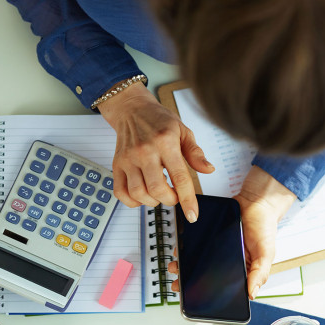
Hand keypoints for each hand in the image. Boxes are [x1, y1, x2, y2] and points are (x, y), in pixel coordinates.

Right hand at [98, 83, 213, 220]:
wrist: (132, 109)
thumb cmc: (160, 121)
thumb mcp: (184, 132)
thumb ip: (195, 153)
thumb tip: (208, 170)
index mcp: (165, 142)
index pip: (179, 177)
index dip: (187, 199)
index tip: (192, 215)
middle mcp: (144, 151)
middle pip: (157, 189)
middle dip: (170, 200)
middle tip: (174, 195)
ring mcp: (128, 158)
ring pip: (138, 193)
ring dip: (152, 201)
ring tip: (159, 193)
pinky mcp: (116, 164)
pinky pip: (120, 192)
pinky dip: (132, 201)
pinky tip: (143, 195)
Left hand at [168, 166, 296, 298]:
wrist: (256, 200)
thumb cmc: (265, 226)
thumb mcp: (266, 252)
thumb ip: (260, 273)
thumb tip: (252, 293)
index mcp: (243, 269)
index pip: (225, 287)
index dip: (210, 294)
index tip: (196, 298)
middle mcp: (228, 261)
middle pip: (207, 275)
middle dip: (191, 281)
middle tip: (178, 284)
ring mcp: (218, 249)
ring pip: (198, 261)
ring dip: (185, 265)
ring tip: (176, 267)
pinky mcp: (210, 236)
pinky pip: (196, 243)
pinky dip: (186, 247)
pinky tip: (180, 250)